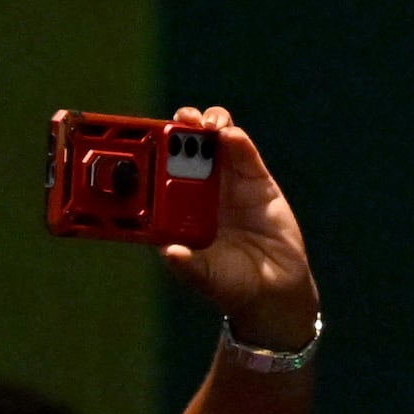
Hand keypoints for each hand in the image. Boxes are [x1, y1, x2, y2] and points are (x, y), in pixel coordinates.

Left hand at [160, 106, 320, 354]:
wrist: (274, 289)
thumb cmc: (230, 284)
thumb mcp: (205, 277)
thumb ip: (188, 266)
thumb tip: (170, 253)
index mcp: (174, 210)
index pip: (153, 176)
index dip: (145, 157)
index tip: (139, 146)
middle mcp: (195, 191)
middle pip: (178, 150)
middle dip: (173, 131)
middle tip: (174, 125)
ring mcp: (225, 182)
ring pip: (210, 142)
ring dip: (203, 125)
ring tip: (201, 124)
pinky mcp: (254, 179)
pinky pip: (243, 153)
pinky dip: (236, 139)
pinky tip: (230, 135)